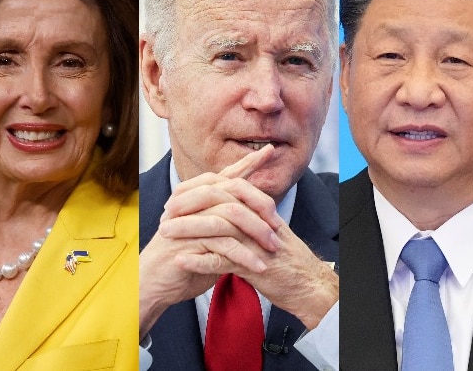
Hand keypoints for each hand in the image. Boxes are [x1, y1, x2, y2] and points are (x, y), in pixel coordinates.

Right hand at [139, 146, 276, 337]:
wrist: (154, 284)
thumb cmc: (183, 261)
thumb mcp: (209, 238)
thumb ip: (227, 224)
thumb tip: (255, 216)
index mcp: (195, 197)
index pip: (225, 175)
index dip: (247, 162)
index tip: (269, 150)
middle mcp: (191, 202)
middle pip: (232, 189)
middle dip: (260, 204)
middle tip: (279, 225)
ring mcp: (188, 219)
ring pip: (231, 215)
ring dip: (256, 233)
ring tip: (274, 249)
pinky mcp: (188, 241)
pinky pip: (224, 243)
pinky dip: (244, 255)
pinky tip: (259, 267)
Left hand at [161, 146, 337, 328]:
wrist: (307, 286)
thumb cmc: (282, 260)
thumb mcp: (262, 230)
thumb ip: (244, 215)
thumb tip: (217, 205)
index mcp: (256, 208)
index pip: (222, 187)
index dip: (195, 190)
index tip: (173, 198)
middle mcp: (256, 219)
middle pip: (217, 199)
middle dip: (187, 203)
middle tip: (165, 212)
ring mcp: (255, 241)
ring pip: (217, 227)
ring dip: (187, 229)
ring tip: (165, 234)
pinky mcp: (254, 266)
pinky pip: (223, 260)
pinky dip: (200, 261)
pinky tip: (182, 261)